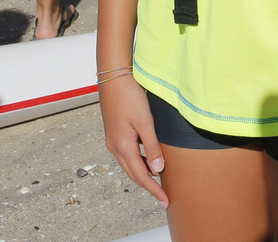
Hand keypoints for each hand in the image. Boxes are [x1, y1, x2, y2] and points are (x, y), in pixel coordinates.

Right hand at [100, 74, 167, 206]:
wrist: (113, 77)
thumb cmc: (129, 96)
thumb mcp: (145, 122)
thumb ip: (152, 147)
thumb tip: (157, 171)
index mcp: (123, 147)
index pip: (140, 176)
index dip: (153, 190)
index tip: (165, 200)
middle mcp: (115, 147)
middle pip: (133, 173)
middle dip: (148, 185)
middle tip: (163, 195)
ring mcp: (113, 140)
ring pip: (129, 164)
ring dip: (142, 173)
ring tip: (158, 180)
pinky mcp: (114, 133)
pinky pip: (127, 154)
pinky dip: (137, 161)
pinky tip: (147, 159)